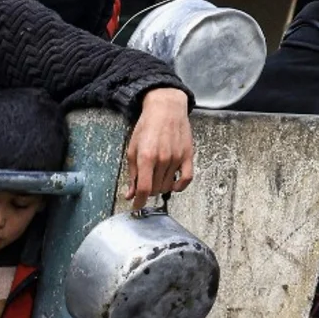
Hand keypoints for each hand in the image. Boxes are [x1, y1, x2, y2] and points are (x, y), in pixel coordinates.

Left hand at [125, 87, 193, 209]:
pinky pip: (187, 179)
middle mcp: (162, 159)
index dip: (139, 202)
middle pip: (155, 189)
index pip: (143, 188)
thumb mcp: (132, 149)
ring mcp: (177, 158)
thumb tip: (130, 194)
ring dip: (160, 186)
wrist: (166, 110)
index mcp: (146, 157)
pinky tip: (173, 185)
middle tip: (143, 183)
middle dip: (147, 191)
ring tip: (155, 176)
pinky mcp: (188, 156)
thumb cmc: (147, 127)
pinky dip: (180, 186)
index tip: (136, 207)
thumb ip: (132, 174)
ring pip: (168, 185)